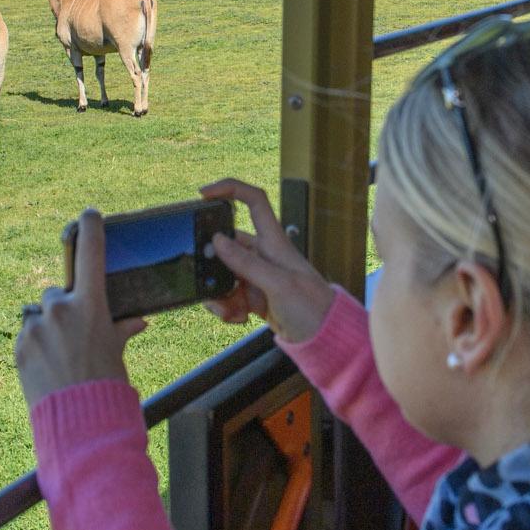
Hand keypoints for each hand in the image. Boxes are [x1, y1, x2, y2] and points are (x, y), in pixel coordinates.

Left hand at [15, 208, 147, 406]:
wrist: (78, 423)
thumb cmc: (105, 386)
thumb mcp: (116, 352)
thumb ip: (120, 330)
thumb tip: (135, 322)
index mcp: (91, 304)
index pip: (90, 252)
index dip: (90, 228)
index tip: (88, 215)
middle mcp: (61, 308)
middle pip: (58, 293)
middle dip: (64, 308)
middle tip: (74, 336)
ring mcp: (37, 326)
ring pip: (40, 315)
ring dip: (48, 328)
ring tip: (60, 358)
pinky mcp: (19, 344)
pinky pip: (28, 334)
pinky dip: (36, 345)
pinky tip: (48, 366)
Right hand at [198, 179, 337, 342]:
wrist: (325, 339)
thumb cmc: (313, 308)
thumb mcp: (278, 284)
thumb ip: (247, 262)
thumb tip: (217, 240)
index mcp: (274, 242)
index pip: (253, 201)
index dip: (230, 189)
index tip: (204, 194)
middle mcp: (264, 255)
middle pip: (226, 245)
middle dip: (212, 264)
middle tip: (210, 283)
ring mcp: (257, 276)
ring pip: (223, 274)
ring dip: (219, 294)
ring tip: (231, 311)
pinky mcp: (253, 297)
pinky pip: (228, 296)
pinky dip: (227, 308)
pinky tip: (238, 318)